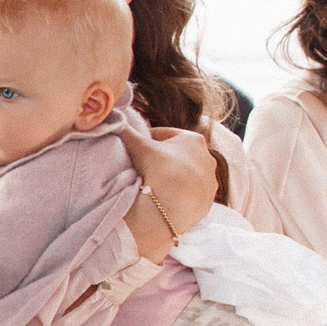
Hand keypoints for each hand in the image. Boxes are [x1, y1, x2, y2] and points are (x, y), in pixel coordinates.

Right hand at [118, 126, 219, 259]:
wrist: (174, 205)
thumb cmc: (159, 169)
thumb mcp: (139, 146)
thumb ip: (127, 132)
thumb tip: (116, 121)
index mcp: (194, 139)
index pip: (164, 135)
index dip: (147, 140)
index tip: (135, 148)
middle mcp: (208, 157)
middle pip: (176, 155)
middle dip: (160, 159)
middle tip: (141, 167)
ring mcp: (210, 179)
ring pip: (184, 174)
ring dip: (170, 177)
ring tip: (152, 184)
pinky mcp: (209, 199)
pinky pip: (189, 193)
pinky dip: (178, 194)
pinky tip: (165, 197)